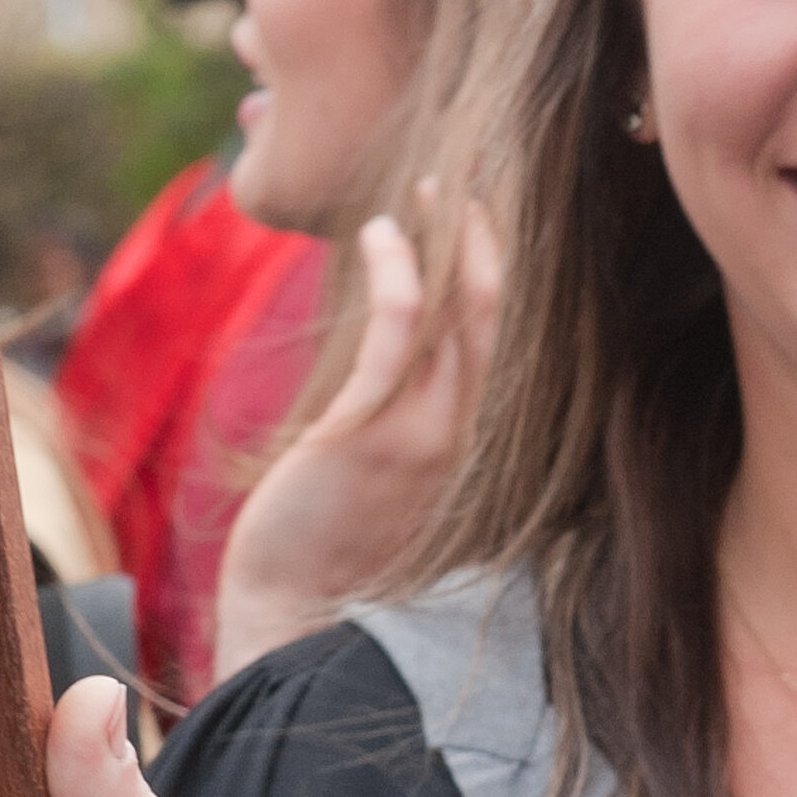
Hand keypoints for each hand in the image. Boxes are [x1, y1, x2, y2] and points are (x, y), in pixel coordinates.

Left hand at [212, 203, 503, 682]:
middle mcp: (463, 437)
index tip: (484, 220)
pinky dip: (397, 273)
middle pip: (496, 318)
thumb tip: (385, 349)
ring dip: (447, 240)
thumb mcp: (378, 475)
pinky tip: (382, 234)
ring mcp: (426, 435)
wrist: (296, 617)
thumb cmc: (326, 548)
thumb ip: (395, 415)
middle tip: (469, 179)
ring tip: (429, 188)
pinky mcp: (373, 433)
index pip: (500, 345)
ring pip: (461, 316)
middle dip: (488, 241)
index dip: (498, 275)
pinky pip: (399, 333)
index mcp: (468, 446)